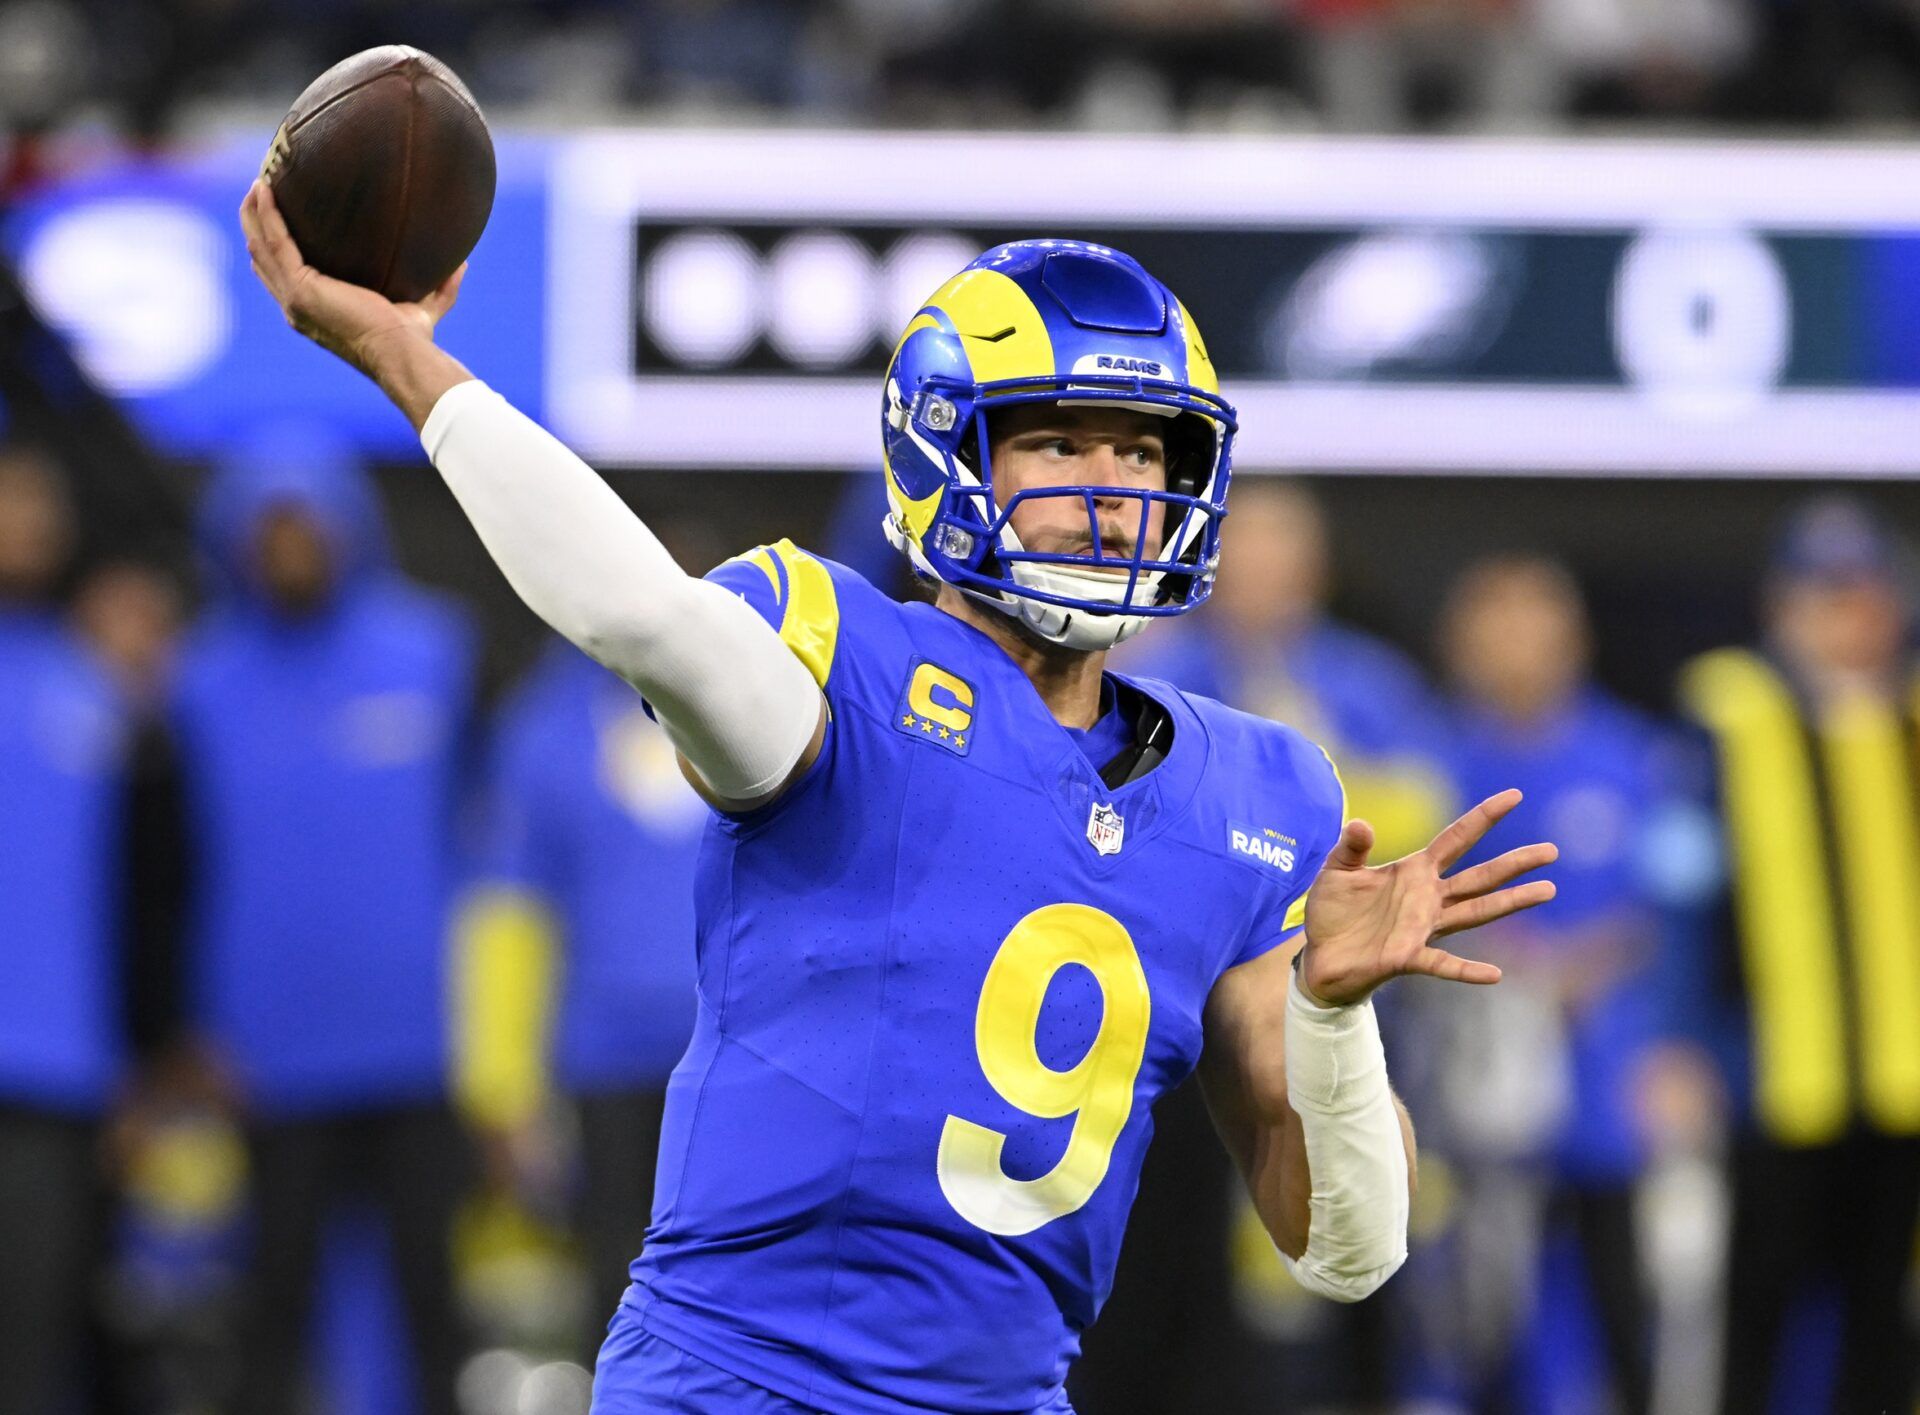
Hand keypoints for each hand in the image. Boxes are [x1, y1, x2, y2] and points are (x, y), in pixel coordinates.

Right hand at [238, 179, 463, 377]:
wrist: (403, 353)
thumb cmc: (414, 339)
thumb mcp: (423, 307)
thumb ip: (438, 287)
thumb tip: (462, 262)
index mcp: (313, 311)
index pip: (282, 275)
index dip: (275, 245)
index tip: (278, 214)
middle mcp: (295, 306)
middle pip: (262, 258)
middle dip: (256, 223)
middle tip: (261, 189)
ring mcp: (294, 298)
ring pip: (260, 247)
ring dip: (255, 212)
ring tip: (259, 181)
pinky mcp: (300, 288)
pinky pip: (275, 242)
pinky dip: (267, 214)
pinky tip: (265, 188)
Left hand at [1300, 788, 1556, 1006]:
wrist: (1319, 958)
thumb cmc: (1332, 913)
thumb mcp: (1337, 871)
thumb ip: (1352, 847)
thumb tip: (1361, 823)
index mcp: (1414, 872)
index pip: (1456, 839)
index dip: (1484, 817)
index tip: (1514, 795)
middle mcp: (1427, 898)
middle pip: (1480, 876)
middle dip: (1515, 863)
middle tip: (1552, 851)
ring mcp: (1422, 928)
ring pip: (1475, 912)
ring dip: (1510, 903)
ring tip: (1547, 890)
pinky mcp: (1408, 957)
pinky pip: (1443, 964)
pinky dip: (1467, 970)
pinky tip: (1495, 974)